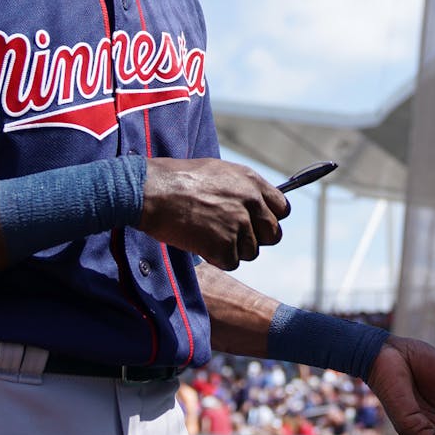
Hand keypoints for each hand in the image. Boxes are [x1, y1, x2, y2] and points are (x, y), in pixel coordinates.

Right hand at [140, 158, 286, 268]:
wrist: (151, 191)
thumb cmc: (177, 179)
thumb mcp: (218, 171)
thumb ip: (241, 188)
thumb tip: (255, 204)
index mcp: (251, 182)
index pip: (282, 209)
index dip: (269, 219)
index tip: (257, 225)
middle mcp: (251, 202)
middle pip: (273, 235)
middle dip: (255, 239)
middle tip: (231, 236)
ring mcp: (239, 224)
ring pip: (251, 252)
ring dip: (232, 250)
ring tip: (208, 235)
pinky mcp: (224, 245)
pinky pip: (231, 262)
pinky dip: (216, 259)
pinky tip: (200, 244)